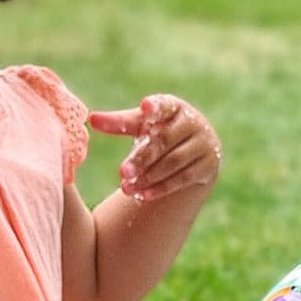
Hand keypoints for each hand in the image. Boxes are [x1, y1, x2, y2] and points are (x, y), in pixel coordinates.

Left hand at [89, 94, 220, 203]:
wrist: (194, 152)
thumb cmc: (160, 132)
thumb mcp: (141, 125)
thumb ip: (119, 122)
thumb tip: (91, 119)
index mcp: (175, 106)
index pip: (164, 105)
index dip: (155, 107)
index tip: (144, 106)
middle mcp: (193, 122)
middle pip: (164, 140)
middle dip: (142, 157)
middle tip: (121, 172)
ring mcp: (204, 144)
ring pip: (173, 162)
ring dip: (148, 176)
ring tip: (125, 188)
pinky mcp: (209, 166)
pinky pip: (183, 179)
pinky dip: (161, 188)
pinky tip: (142, 195)